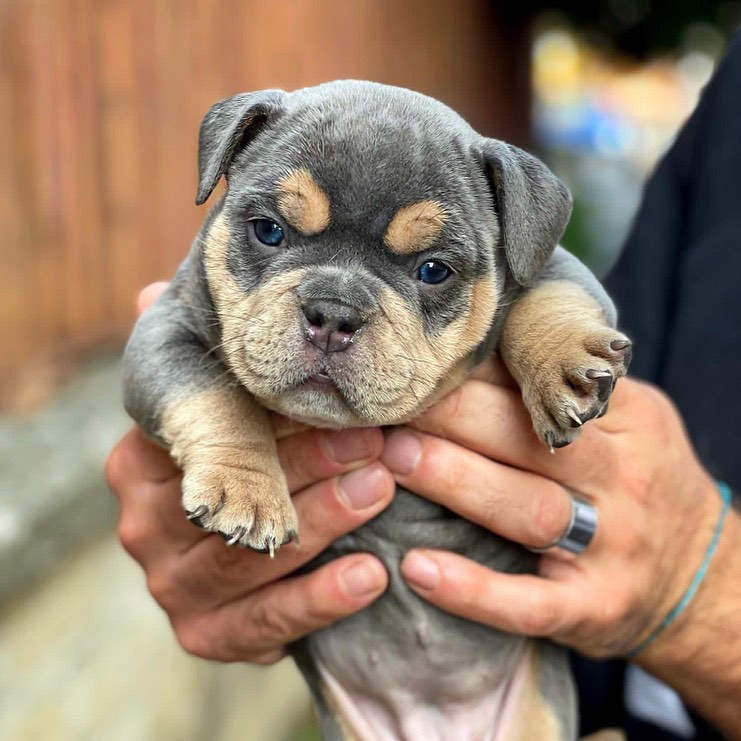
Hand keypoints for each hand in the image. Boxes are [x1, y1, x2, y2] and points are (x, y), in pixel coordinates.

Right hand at [106, 283, 394, 663]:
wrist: (260, 539)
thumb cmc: (253, 452)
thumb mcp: (230, 400)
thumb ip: (208, 360)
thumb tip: (150, 291)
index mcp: (142, 460)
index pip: (204, 438)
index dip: (268, 421)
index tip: (330, 401)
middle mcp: (145, 525)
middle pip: (225, 498)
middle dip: (305, 467)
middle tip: (373, 443)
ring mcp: (173, 585)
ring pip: (247, 558)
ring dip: (320, 522)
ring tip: (379, 489)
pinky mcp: (208, 635)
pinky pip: (263, 624)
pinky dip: (318, 601)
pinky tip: (371, 575)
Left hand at [380, 367, 723, 658]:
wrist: (702, 575)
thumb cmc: (639, 481)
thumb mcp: (626, 422)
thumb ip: (564, 390)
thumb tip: (475, 348)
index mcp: (627, 421)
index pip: (548, 383)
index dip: (478, 370)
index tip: (421, 360)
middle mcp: (622, 479)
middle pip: (530, 438)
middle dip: (455, 416)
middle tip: (392, 404)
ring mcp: (611, 546)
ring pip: (527, 509)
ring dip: (455, 481)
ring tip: (394, 458)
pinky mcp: (593, 607)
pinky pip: (529, 603)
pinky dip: (472, 590)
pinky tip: (417, 569)